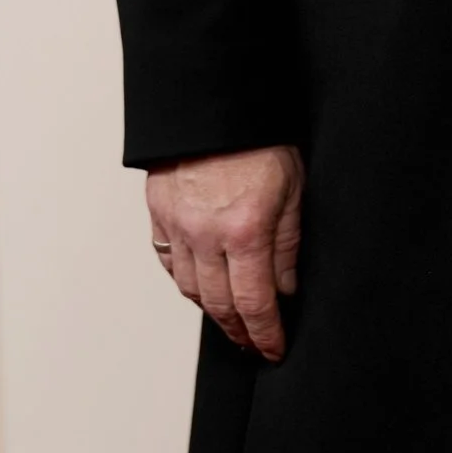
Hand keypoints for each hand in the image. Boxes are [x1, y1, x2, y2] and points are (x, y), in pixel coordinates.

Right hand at [146, 146, 304, 362]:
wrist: (215, 103)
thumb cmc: (260, 138)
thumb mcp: (293, 188)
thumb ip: (288, 243)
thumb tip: (286, 289)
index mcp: (246, 230)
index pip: (255, 303)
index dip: (265, 334)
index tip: (274, 350)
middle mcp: (206, 235)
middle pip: (220, 305)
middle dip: (239, 331)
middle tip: (254, 345)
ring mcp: (178, 226)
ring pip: (191, 289)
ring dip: (212, 311)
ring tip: (231, 322)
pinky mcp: (158, 214)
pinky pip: (170, 263)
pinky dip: (187, 282)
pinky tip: (201, 287)